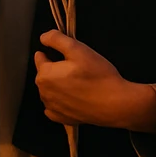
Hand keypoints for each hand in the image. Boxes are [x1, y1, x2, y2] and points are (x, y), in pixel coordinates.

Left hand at [34, 30, 155, 132]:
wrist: (114, 105)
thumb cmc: (97, 76)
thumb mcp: (78, 49)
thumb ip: (57, 39)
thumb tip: (43, 37)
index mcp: (45, 75)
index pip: (41, 58)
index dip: (54, 53)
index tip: (69, 55)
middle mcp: (44, 93)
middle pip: (45, 74)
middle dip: (56, 69)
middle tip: (78, 68)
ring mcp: (52, 108)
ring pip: (50, 90)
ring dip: (59, 85)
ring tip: (80, 82)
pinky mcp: (62, 119)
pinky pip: (55, 106)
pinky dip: (62, 101)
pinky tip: (75, 97)